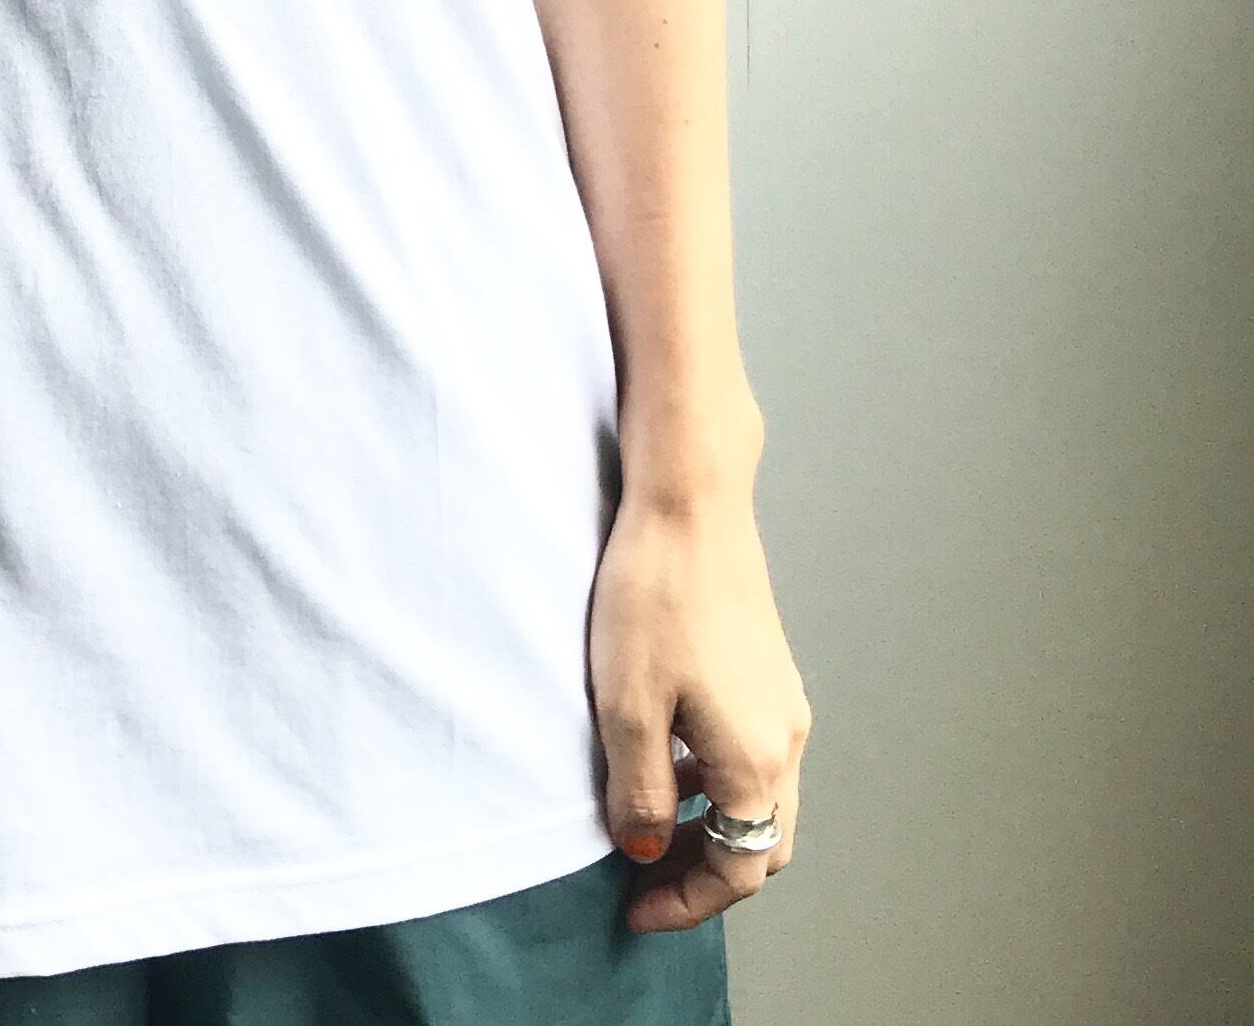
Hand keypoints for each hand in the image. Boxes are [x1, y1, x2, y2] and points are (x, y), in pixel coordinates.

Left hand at [588, 486, 812, 932]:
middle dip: (703, 871)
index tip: (634, 908)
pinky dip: (712, 776)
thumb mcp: (626, 704)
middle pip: (759, 841)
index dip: (686, 900)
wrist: (690, 503)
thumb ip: (638, 788)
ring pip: (757, 795)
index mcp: (756, 760)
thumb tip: (641, 844)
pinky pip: (750, 750)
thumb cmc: (656, 595)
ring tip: (644, 815)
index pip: (738, 870)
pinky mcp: (766, 667)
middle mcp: (785, 737)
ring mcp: (781, 700)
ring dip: (708, 823)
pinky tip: (664, 750)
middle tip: (643, 875)